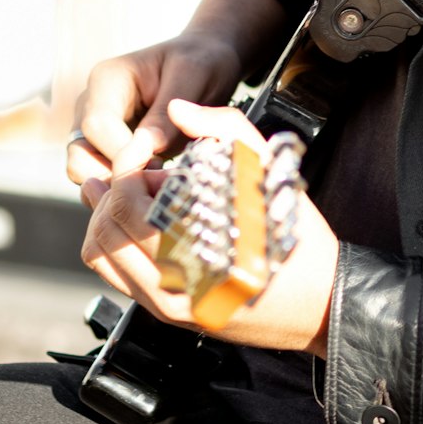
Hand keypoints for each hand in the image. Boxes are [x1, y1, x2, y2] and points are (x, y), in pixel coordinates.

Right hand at [65, 0, 289, 186]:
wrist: (208, 62)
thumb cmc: (202, 62)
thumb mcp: (193, 76)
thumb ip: (168, 111)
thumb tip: (148, 147)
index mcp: (107, 80)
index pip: (97, 126)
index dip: (124, 153)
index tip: (160, 165)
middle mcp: (91, 104)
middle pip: (80, 153)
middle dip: (115, 175)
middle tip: (157, 183)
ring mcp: (95, 129)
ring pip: (84, 171)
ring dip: (116, 187)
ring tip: (157, 187)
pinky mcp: (107, 149)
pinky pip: (101, 178)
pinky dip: (122, 190)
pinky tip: (154, 189)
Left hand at [79, 98, 339, 357]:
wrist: (321, 299)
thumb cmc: (296, 235)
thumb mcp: (268, 169)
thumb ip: (223, 127)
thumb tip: (178, 109)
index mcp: (193, 246)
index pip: (125, 202)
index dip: (128, 169)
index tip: (145, 156)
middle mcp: (173, 283)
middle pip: (104, 229)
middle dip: (113, 192)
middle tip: (141, 176)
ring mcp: (168, 303)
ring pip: (101, 256)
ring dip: (110, 218)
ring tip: (136, 197)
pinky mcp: (169, 314)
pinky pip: (119, 278)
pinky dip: (118, 244)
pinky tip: (143, 224)